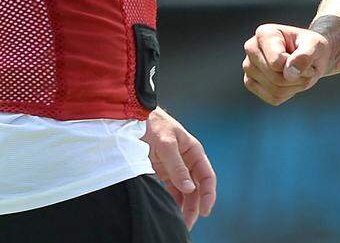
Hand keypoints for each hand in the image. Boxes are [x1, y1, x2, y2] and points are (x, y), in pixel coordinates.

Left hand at [143, 108, 216, 229]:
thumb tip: (189, 189)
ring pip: (183, 192)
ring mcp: (173, 167)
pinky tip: (168, 211)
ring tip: (178, 222)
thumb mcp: (166, 144)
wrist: (130, 116)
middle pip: (195, 188)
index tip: (205, 211)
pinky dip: (170, 201)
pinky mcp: (160, 171)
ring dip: (182, 207)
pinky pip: (169, 190)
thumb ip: (177, 166)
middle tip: (187, 223)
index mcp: (193, 151)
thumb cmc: (152, 124)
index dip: (208, 194)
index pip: (206, 176)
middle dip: (194, 206)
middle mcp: (186, 161)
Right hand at [242, 23, 331, 105]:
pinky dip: (288, 94)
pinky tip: (291, 82)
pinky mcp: (250, 82)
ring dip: (295, 86)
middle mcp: (251, 48)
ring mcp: (249, 67)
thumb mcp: (315, 45)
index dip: (297, 65)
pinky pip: (273, 98)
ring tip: (300, 74)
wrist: (309, 56)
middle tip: (308, 69)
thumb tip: (289, 74)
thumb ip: (305, 56)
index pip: (276, 62)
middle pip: (275, 77)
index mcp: (264, 34)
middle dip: (297, 78)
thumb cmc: (311, 46)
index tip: (306, 56)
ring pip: (275, 90)